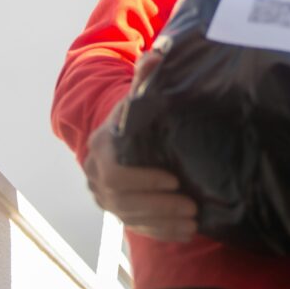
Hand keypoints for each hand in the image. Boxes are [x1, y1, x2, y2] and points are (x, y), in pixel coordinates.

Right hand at [83, 51, 197, 242]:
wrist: (120, 131)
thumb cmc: (134, 112)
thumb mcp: (139, 92)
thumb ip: (145, 76)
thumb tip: (157, 56)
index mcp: (100, 148)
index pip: (116, 173)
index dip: (144, 180)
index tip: (173, 180)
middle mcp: (96, 176)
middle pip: (123, 200)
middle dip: (158, 206)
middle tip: (191, 206)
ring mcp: (105, 197)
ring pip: (130, 217)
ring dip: (163, 222)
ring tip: (193, 221)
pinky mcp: (118, 211)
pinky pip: (136, 227)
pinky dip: (161, 231)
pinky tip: (185, 232)